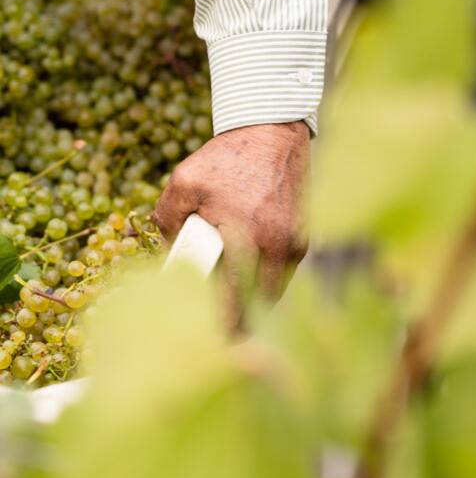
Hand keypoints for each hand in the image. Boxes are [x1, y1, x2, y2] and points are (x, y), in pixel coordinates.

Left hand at [153, 121, 309, 324]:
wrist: (273, 130)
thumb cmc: (228, 156)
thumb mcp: (184, 183)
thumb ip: (168, 223)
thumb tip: (170, 260)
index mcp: (249, 237)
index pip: (234, 301)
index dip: (222, 329)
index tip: (213, 346)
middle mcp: (280, 246)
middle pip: (258, 305)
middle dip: (238, 318)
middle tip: (217, 324)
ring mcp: (297, 244)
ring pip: (273, 291)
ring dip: (252, 297)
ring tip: (228, 293)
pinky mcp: (305, 238)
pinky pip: (283, 273)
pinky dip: (264, 278)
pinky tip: (246, 269)